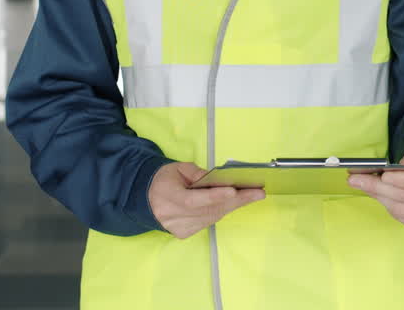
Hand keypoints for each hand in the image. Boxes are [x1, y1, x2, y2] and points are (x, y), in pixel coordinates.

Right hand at [148, 162, 264, 238]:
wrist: (145, 199)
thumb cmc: (164, 180)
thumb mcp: (178, 169)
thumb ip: (197, 174)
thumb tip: (219, 180)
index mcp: (169, 197)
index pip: (194, 200)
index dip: (214, 196)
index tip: (233, 191)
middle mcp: (174, 217)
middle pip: (210, 210)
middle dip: (237, 200)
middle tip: (258, 192)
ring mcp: (180, 228)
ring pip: (213, 217)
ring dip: (233, 206)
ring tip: (252, 195)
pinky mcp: (185, 234)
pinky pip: (209, 221)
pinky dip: (221, 211)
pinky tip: (234, 202)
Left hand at [347, 140, 403, 234]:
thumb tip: (401, 165)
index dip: (403, 181)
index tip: (382, 174)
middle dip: (378, 188)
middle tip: (355, 179)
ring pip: (401, 211)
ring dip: (379, 197)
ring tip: (362, 184)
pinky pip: (403, 219)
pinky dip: (388, 206)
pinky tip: (379, 195)